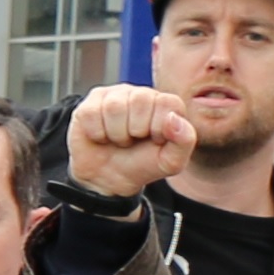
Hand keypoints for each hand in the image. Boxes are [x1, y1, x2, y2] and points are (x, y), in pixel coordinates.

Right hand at [65, 84, 200, 199]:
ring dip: (116, 134)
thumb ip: (185, 141)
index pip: (168, 102)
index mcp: (164, 104)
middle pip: (140, 100)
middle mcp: (140, 95)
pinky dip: (97, 133)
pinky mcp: (89, 104)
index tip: (155, 141)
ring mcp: (113, 96)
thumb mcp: (170, 162)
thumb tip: (174, 118)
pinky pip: (92, 113)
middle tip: (133, 141)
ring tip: (118, 139)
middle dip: (135, 131)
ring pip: (114, 106)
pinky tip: (102, 137)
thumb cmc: (140, 165)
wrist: (107, 179)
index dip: (160, 127)